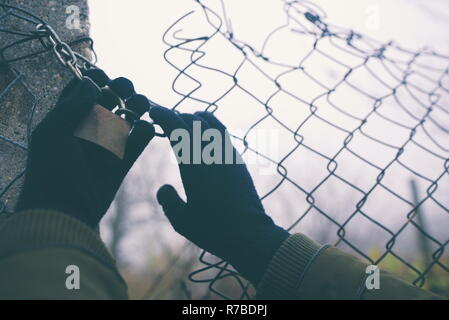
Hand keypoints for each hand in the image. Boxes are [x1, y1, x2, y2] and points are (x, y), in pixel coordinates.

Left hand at [16, 77, 154, 227]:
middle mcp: (88, 128)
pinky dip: (146, 131)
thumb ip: (72, 105)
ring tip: (141, 105)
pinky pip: (139, 141)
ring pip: (127, 117)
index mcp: (66, 119)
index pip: (81, 90)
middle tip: (126, 88)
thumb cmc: (52, 170)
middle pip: (108, 100)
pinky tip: (146, 127)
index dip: (93, 80)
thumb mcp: (52, 133)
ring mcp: (107, 145)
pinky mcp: (122, 161)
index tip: (103, 78)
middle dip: (120, 89)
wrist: (66, 210)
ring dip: (136, 107)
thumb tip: (91, 82)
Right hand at [150, 107, 288, 284]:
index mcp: (194, 164)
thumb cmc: (212, 229)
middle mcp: (212, 153)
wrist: (249, 234)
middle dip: (175, 115)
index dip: (163, 115)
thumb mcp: (180, 219)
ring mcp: (227, 154)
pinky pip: (222, 133)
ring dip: (194, 118)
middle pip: (192, 120)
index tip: (152, 112)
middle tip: (163, 118)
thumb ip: (168, 200)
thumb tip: (164, 188)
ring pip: (210, 122)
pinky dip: (209, 126)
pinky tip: (204, 136)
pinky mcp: (237, 160)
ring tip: (183, 121)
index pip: (177, 127)